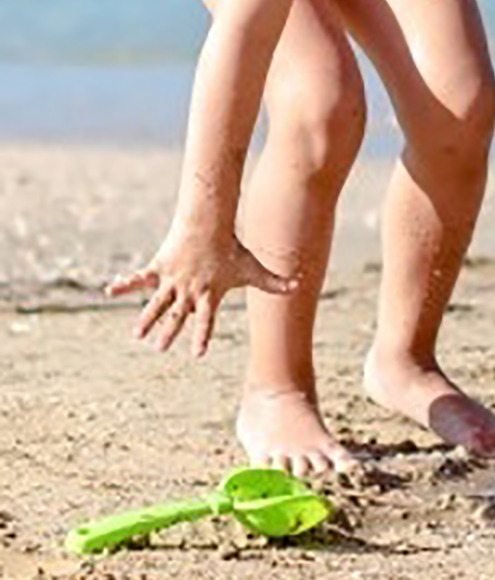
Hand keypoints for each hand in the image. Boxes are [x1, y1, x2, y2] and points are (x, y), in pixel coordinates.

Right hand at [105, 223, 295, 356]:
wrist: (210, 225)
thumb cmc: (233, 249)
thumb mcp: (254, 268)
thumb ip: (275, 281)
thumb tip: (299, 284)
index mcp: (208, 295)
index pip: (206, 321)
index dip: (202, 337)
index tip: (197, 354)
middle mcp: (188, 291)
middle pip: (178, 316)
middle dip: (170, 333)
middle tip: (160, 349)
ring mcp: (172, 280)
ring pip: (157, 303)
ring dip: (146, 318)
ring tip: (137, 335)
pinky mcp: (160, 267)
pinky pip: (140, 278)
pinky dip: (125, 284)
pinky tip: (109, 290)